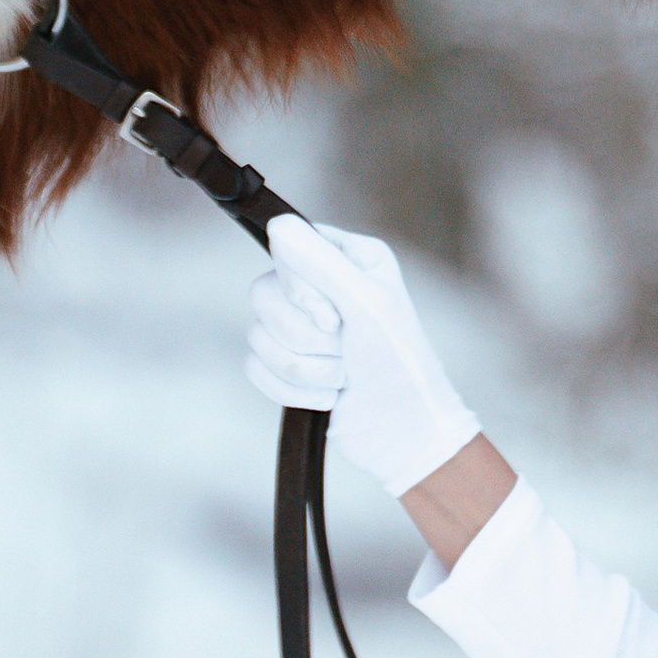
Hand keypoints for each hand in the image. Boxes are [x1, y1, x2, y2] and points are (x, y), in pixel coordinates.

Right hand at [244, 214, 481, 499]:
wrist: (402, 435)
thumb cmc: (400, 366)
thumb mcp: (368, 307)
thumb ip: (322, 265)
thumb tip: (278, 222)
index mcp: (350, 258)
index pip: (288, 247)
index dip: (301, 289)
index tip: (333, 318)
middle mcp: (323, 285)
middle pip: (263, 293)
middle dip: (305, 336)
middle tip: (344, 349)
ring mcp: (302, 326)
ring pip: (256, 334)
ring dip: (305, 369)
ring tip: (343, 377)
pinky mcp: (288, 364)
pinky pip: (255, 367)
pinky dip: (291, 391)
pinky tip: (327, 397)